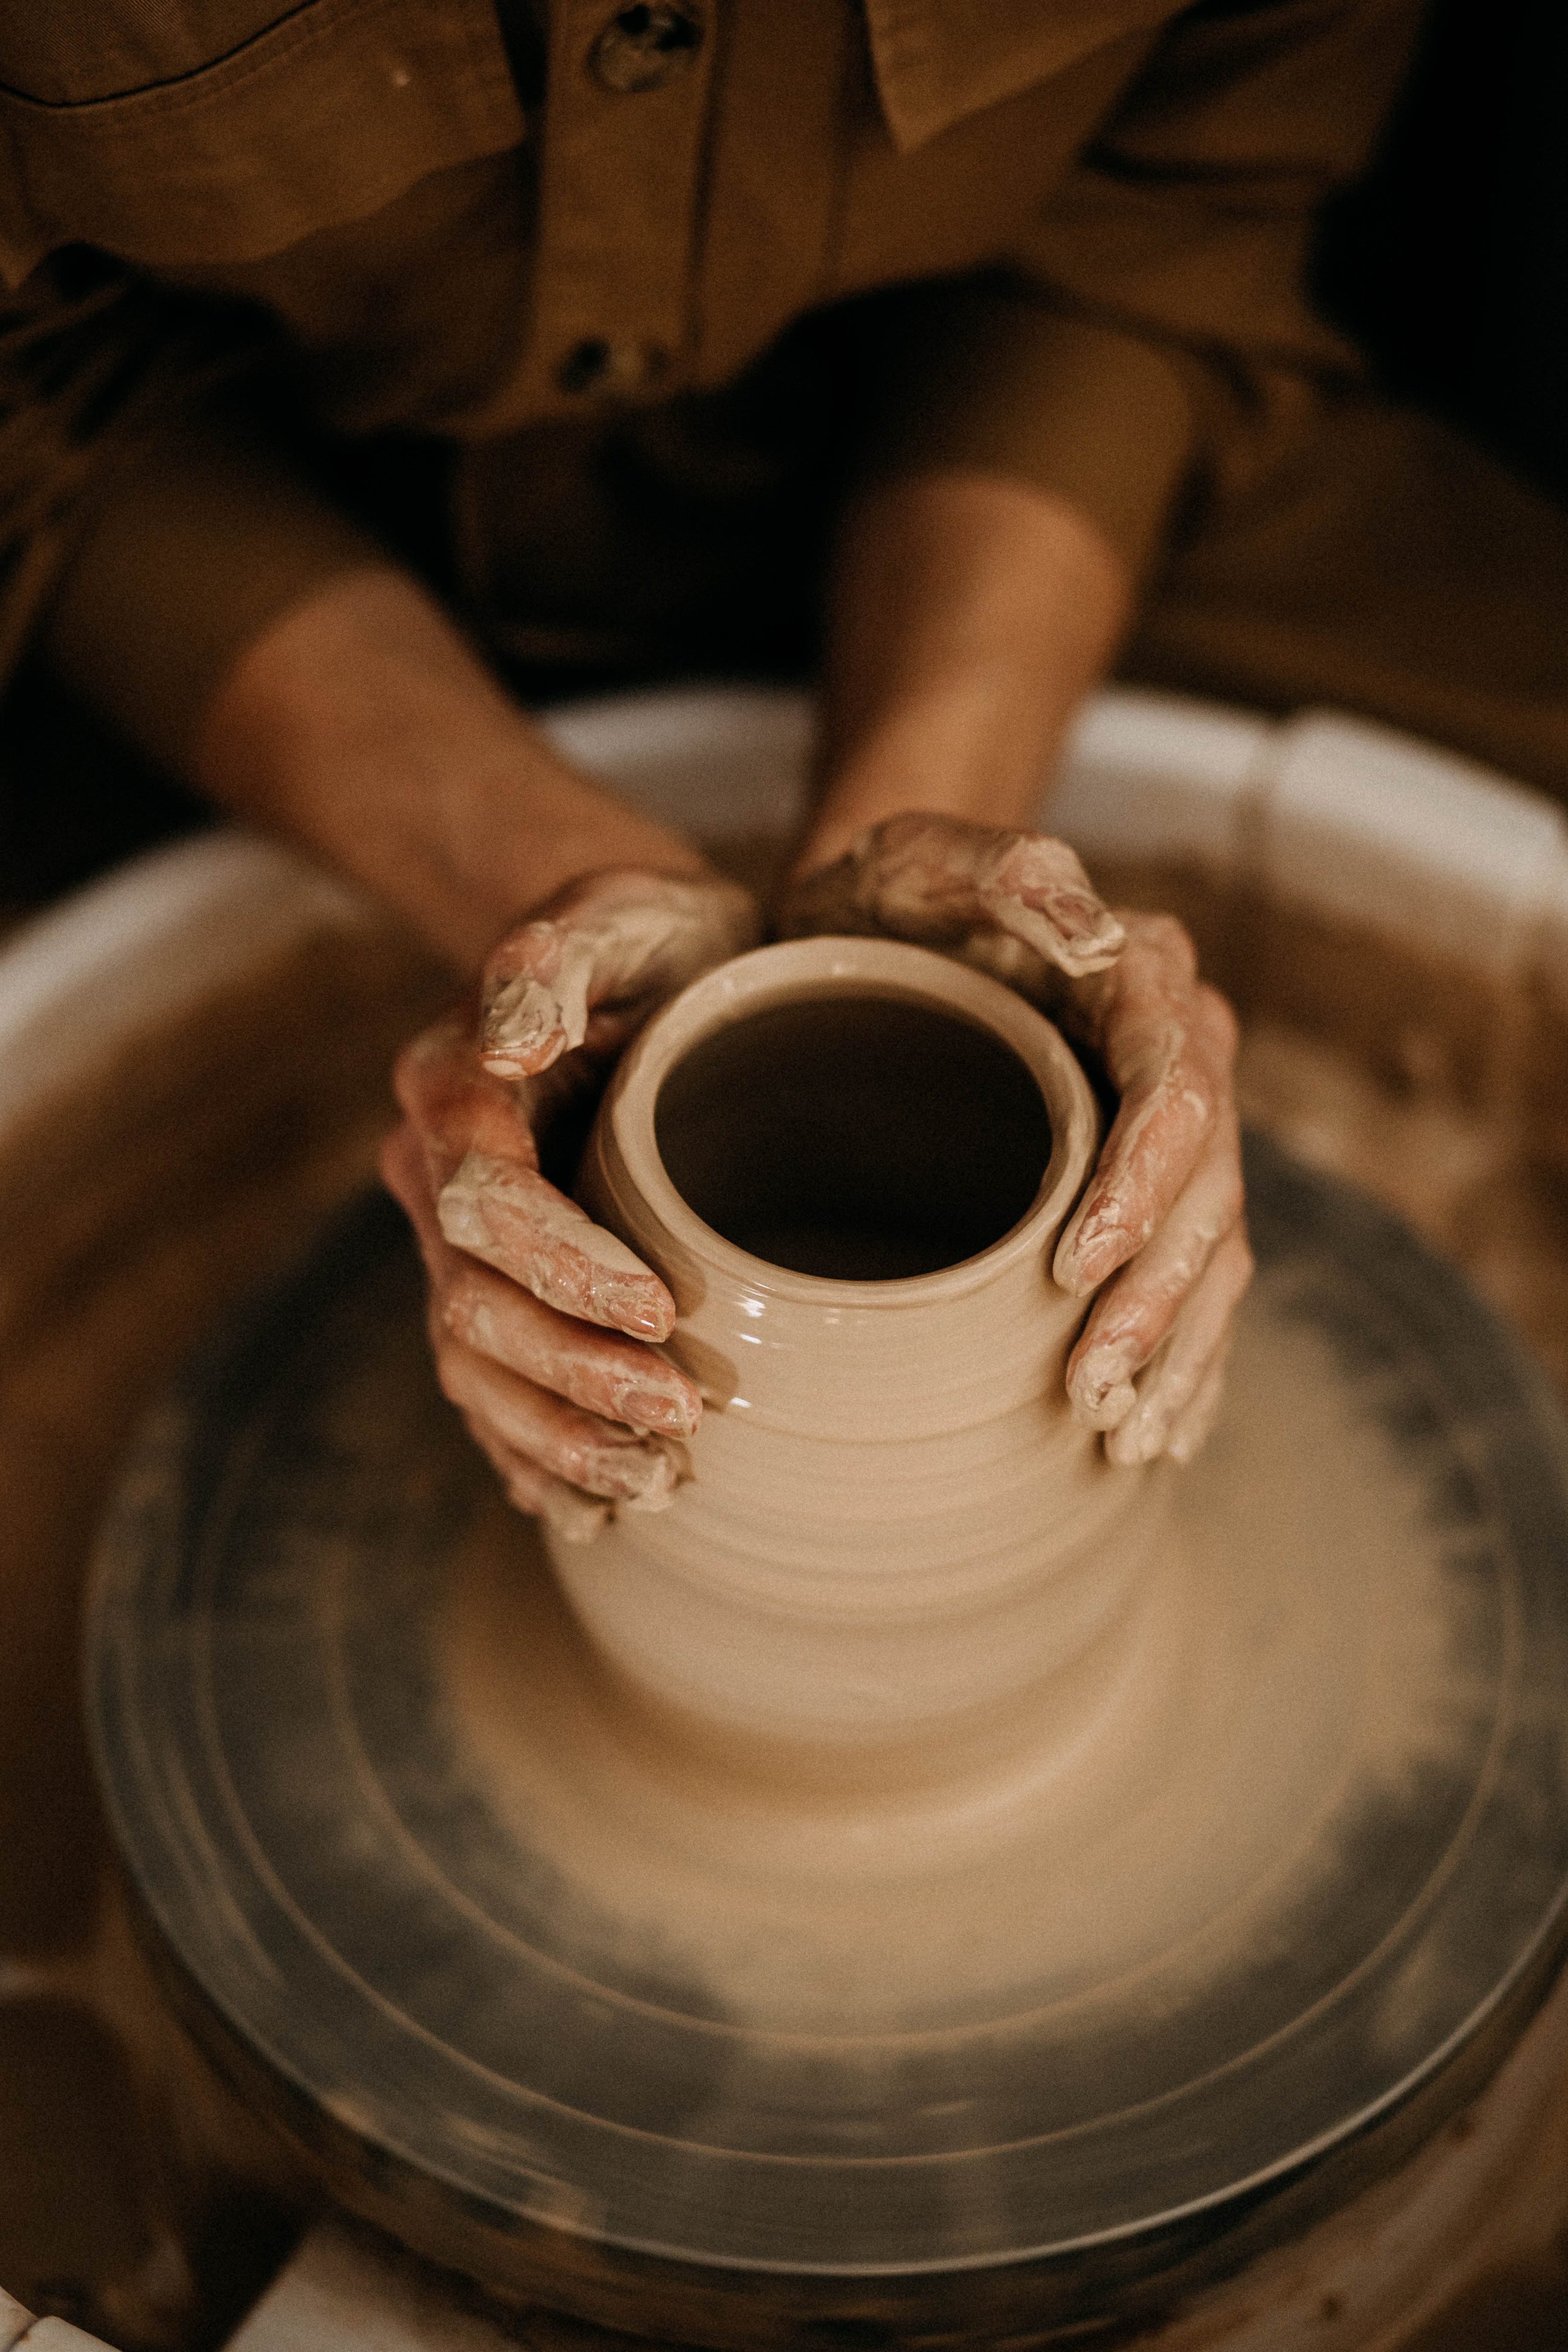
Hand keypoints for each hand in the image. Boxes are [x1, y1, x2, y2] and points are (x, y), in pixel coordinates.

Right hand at [381, 869, 759, 1538]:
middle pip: (472, 1307)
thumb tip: (513, 1040)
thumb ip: (553, 961)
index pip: (486, 1202)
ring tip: (658, 1486)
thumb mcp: (618, 914)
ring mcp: (458, 1247)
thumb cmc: (651, 938)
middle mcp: (435, 1176)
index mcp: (453, 1090)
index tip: (659, 1309)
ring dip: (557, 1438)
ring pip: (475, 1368)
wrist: (650, 969)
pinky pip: (489, 1393)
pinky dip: (532, 1459)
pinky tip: (588, 1514)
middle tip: (680, 1423)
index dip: (562, 1265)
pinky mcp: (498, 1290)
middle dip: (571, 1374)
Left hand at [781, 814, 1249, 1464]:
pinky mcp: (1140, 1194)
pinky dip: (1182, 1363)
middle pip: (1205, 1197)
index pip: (1173, 1094)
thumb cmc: (884, 896)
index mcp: (1142, 983)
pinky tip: (1156, 1434)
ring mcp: (1168, 1136)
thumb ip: (1007, 872)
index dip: (1140, 1190)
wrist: (872, 933)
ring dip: (1178, 1353)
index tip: (1075, 1270)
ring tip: (1128, 1436)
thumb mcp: (919, 856)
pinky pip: (1191, 1287)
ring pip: (1210, 1257)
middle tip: (1096, 1391)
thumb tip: (1097, 928)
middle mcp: (1179, 1059)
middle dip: (1158, 1304)